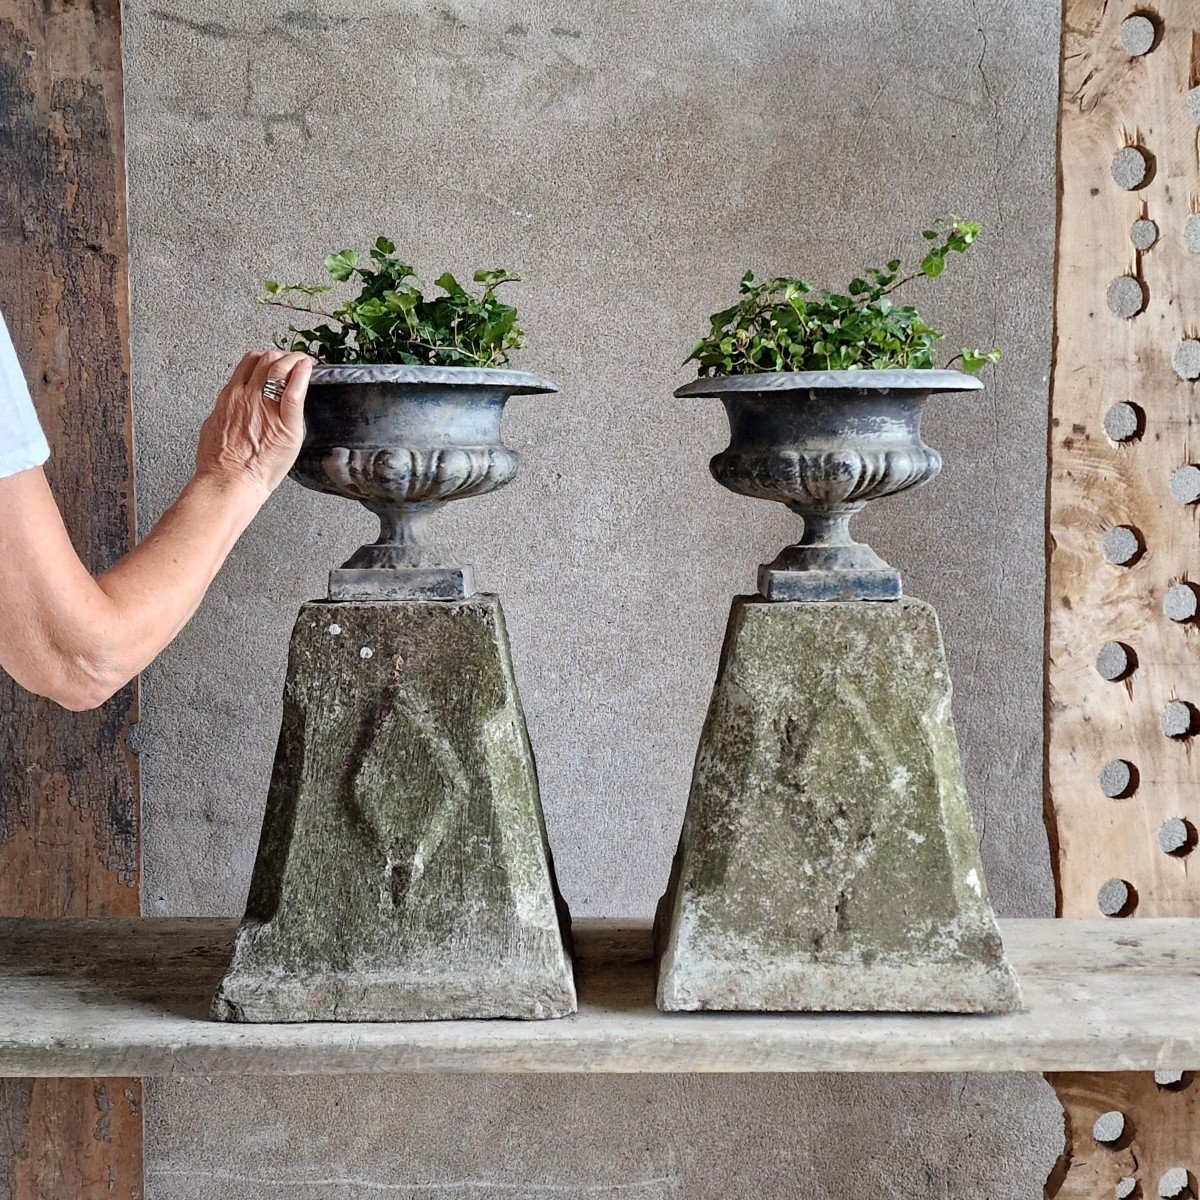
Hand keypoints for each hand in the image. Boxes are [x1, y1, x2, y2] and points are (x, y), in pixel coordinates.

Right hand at [195, 350, 312, 498]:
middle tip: (295, 361)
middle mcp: (246, 397)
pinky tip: (309, 369)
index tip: (275, 362)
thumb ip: (225, 412)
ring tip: (305, 363)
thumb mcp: (213, 427)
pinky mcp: (285, 425)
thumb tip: (230, 408)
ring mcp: (265, 409)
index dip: (266, 358)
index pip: (249, 363)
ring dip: (295, 360)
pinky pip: (295, 393)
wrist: (227, 483)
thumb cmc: (219, 465)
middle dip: (283, 356)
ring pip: (279, 368)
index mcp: (230, 397)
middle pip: (267, 360)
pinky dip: (304, 376)